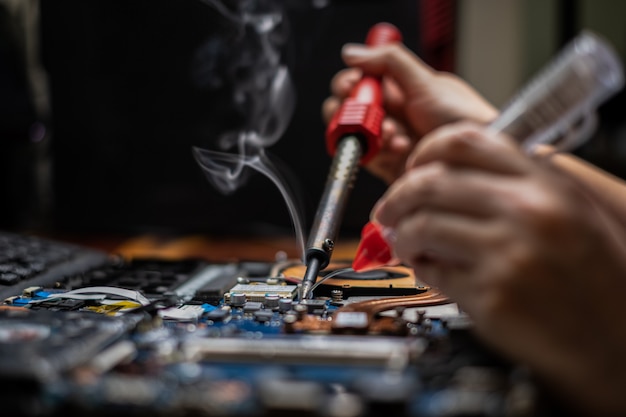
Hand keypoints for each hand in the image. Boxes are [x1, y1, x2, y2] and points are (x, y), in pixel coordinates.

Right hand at [322, 42, 497, 183]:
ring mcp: (389, 140)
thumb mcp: (428, 84)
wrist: (478, 160)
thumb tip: (353, 53)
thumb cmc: (465, 120)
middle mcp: (392, 113)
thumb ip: (390, 62)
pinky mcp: (390, 165)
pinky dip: (380, 155)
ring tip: (396, 135)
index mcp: (399, 89)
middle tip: (375, 117)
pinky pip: (369, 160)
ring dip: (373, 136)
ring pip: (357, 136)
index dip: (350, 85)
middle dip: (358, 114)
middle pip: (350, 110)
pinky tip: (400, 150)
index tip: (355, 88)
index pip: (359, 82)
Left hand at [372, 122, 625, 414]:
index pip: (464, 140)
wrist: (617, 337)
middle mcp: (528, 211)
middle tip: (386, 209)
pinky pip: (433, 270)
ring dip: (401, 234)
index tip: (411, 168)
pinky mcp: (491, 296)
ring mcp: (508, 254)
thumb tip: (443, 173)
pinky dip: (420, 267)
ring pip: (422, 225)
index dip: (424, 152)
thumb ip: (511, 182)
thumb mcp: (567, 208)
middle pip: (430, 182)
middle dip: (396, 196)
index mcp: (546, 182)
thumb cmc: (593, 274)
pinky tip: (428, 266)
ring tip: (403, 241)